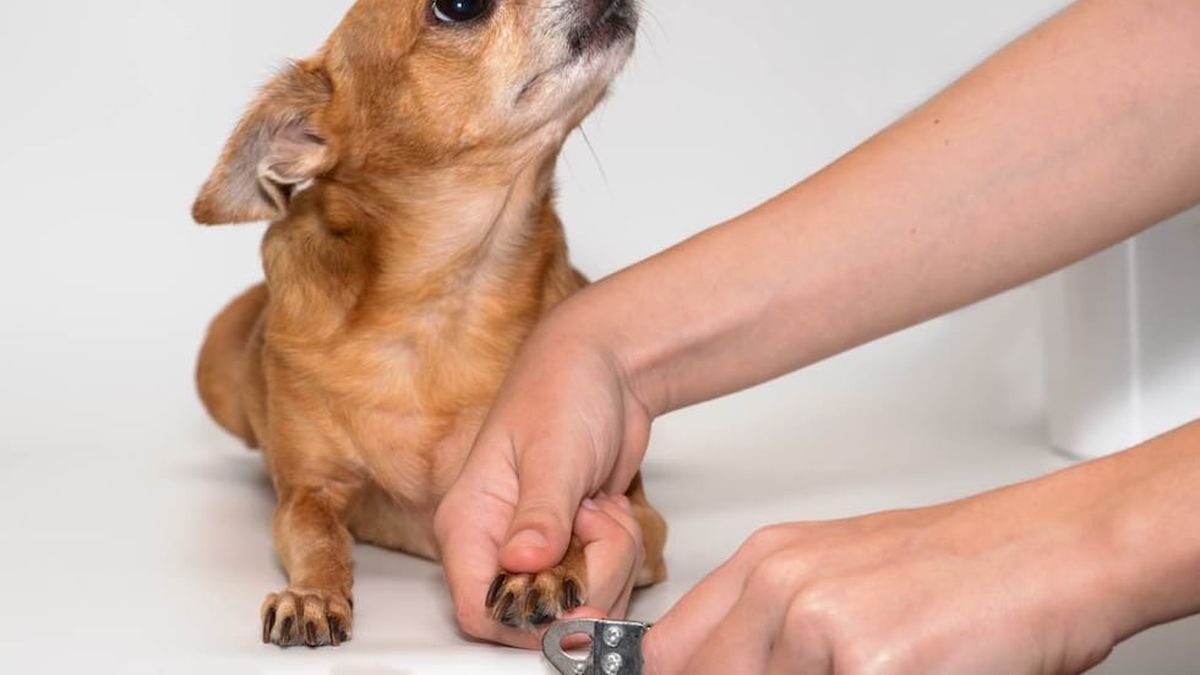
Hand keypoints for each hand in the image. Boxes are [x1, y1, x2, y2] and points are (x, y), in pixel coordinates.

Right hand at [434, 312, 652, 645]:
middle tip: (600, 524)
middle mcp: (496, 545)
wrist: (605, 365)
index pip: (478, 610)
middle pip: (537, 618)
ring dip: (611, 566)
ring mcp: (537, 550)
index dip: (527, 619)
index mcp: (470, 524)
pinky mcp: (573, 548)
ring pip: (578, 607)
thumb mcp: (554, 452)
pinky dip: (621, 558)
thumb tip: (521, 564)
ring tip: (605, 509)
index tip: (575, 589)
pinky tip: (611, 513)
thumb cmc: (563, 389)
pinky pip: (602, 586)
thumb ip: (540, 514)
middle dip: (586, 583)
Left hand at [643, 476, 1130, 674]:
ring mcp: (820, 624)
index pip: (669, 652)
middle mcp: (781, 585)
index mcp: (766, 561)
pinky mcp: (870, 665)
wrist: (1050, 554)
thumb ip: (772, 629)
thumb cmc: (961, 570)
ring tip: (866, 669)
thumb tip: (731, 666)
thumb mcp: (840, 580)